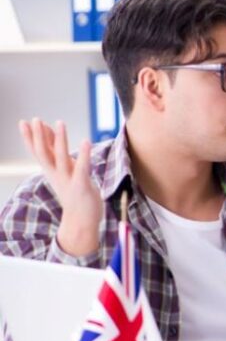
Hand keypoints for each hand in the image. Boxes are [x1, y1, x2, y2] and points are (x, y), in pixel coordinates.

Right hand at [20, 118, 101, 256]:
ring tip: (60, 122)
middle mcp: (56, 175)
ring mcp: (68, 180)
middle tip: (34, 119)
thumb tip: (51, 135)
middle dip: (38, 136)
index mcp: (51, 171)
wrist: (81, 222)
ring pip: (60, 157)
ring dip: (59, 139)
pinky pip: (81, 168)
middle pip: (43, 153)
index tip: (23, 122)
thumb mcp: (63, 172)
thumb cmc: (74, 194)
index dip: (30, 138)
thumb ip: (58, 156)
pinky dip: (83, 154)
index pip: (37, 152)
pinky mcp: (82, 185)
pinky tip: (86, 140)